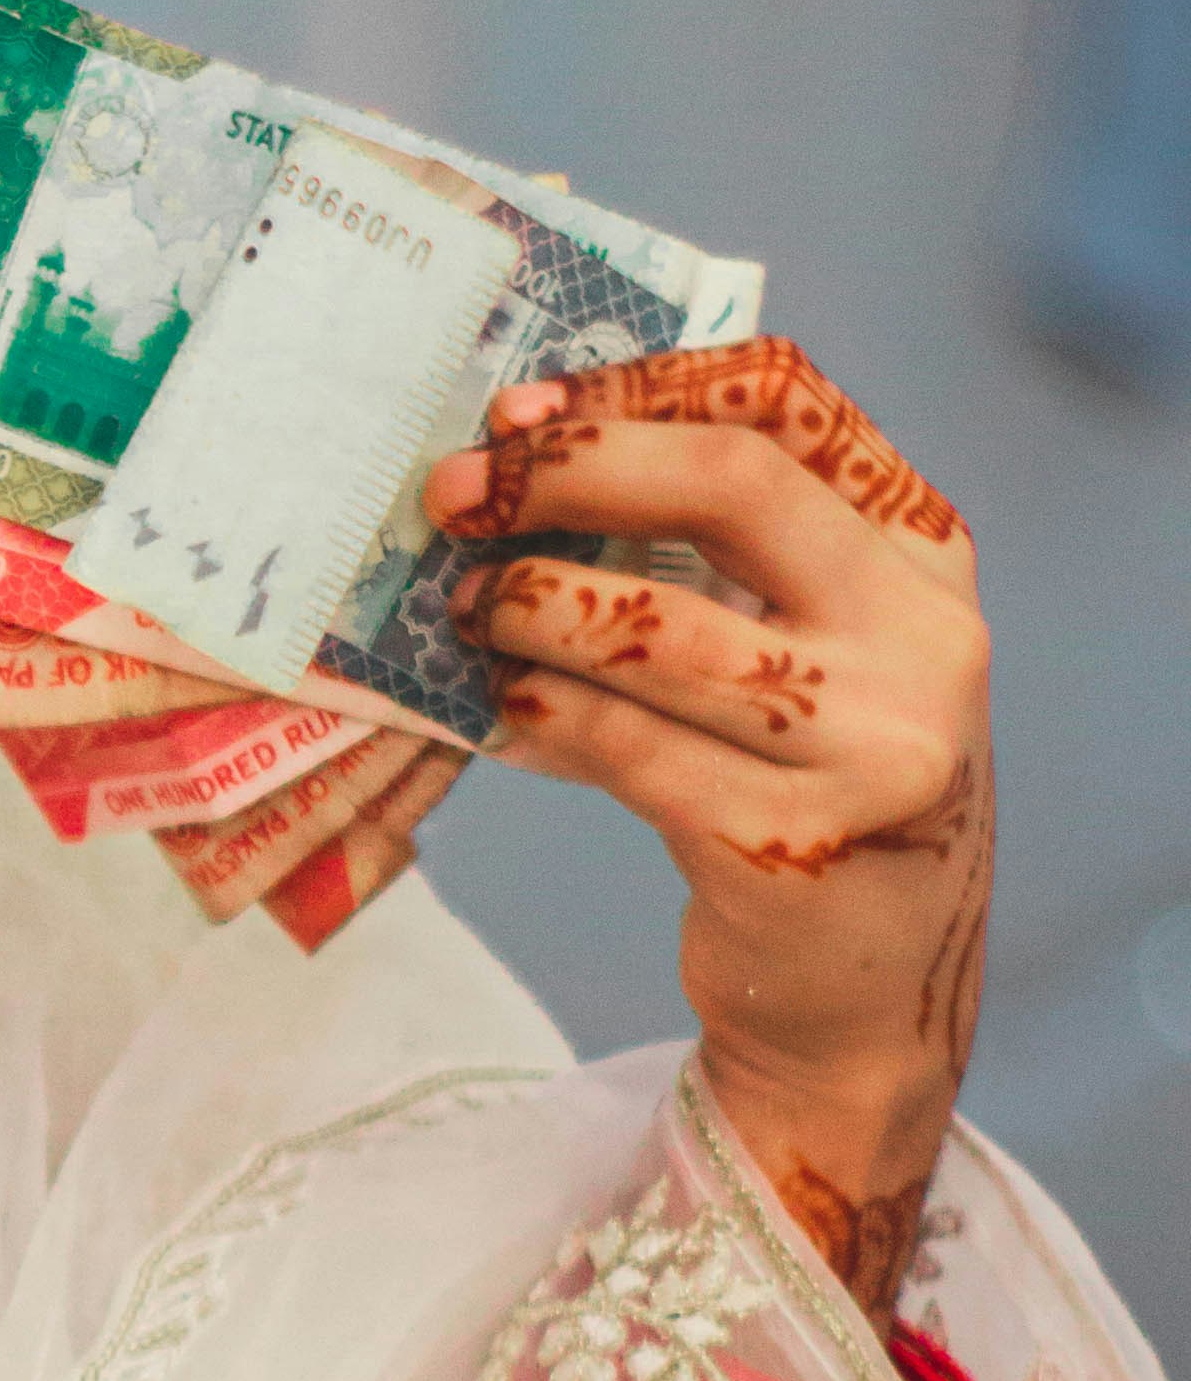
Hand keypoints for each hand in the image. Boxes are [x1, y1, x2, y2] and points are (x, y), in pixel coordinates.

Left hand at [424, 342, 990, 1315]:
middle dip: (572, 471)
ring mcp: (873, 745)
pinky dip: (541, 717)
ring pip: (661, 627)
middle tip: (458, 493)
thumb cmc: (811, 788)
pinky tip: (497, 710)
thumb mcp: (814, 654)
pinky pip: (627, 750)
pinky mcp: (794, 844)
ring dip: (531, 604)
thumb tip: (520, 467)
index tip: (524, 409)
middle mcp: (922, 636)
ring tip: (464, 608)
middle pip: (733, 485)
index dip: (644, 385)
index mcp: (923, 552)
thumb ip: (721, 560)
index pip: (791, 406)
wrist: (865, 995)